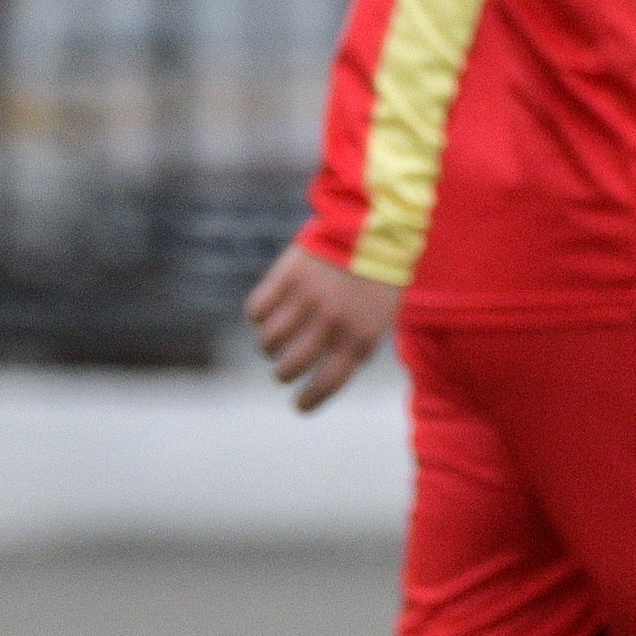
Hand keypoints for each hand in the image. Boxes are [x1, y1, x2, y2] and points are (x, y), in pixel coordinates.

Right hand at [246, 243, 401, 411]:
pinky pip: (256, 311)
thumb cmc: (378, 280)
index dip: (309, 400)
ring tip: (274, 342)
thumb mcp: (379, 319)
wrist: (375, 229)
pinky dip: (256, 318)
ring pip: (269, 342)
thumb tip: (324, 376)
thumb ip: (354, 347)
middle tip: (282, 371)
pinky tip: (265, 315)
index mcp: (360, 337)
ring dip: (268, 347)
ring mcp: (307, 299)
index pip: (327, 383)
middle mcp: (331, 323)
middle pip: (291, 366)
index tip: (299, 406)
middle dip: (283, 374)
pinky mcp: (286, 277)